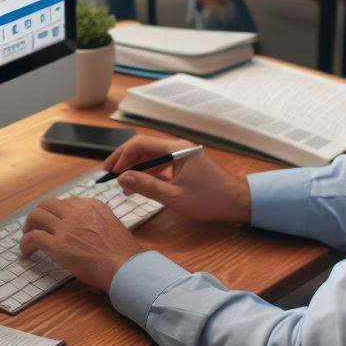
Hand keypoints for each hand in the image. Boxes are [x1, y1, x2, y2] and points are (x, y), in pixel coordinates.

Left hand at [20, 196, 141, 291]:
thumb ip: (97, 219)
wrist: (125, 267)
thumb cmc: (123, 253)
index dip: (57, 213)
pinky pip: (33, 237)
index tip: (55, 223)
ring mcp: (66, 227)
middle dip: (39, 215)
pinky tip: (26, 252)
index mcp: (92, 205)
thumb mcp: (113, 224)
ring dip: (29, 226)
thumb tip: (85, 227)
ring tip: (28, 237)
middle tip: (36, 227)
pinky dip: (25, 243)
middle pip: (48, 204)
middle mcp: (77, 211)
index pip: (67, 202)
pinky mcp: (57, 245)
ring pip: (37, 215)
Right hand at [102, 135, 251, 223]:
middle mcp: (177, 147)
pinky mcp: (183, 164)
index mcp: (176, 149)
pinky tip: (138, 184)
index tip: (111, 171)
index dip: (123, 156)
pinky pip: (159, 163)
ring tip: (122, 183)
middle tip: (108, 173)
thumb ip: (147, 186)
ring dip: (135, 167)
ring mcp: (181, 155)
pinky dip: (147, 172)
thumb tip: (123, 178)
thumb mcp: (175, 196)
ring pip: (150, 155)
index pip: (141, 144)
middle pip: (144, 147)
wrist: (237, 201)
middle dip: (125, 160)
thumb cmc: (210, 199)